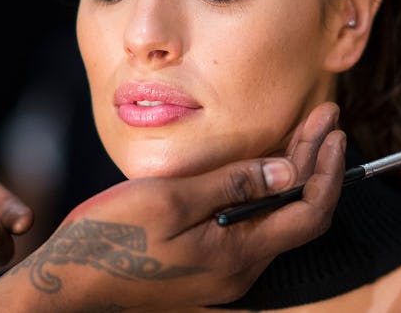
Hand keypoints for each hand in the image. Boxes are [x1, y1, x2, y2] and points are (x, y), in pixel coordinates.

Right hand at [0, 102, 344, 311]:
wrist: (68, 281)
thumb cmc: (113, 237)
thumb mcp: (173, 201)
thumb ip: (234, 186)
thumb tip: (286, 170)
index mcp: (237, 253)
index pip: (308, 211)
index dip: (326, 170)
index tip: (331, 130)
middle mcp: (240, 265)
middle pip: (296, 210)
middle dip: (315, 160)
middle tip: (325, 118)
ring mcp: (225, 265)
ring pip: (278, 215)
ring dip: (294, 172)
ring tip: (306, 132)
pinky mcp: (209, 258)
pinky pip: (255, 221)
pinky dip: (269, 188)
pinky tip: (268, 163)